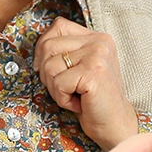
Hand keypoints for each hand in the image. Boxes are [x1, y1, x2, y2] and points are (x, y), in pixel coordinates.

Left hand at [34, 17, 136, 149]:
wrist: (114, 125)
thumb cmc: (93, 100)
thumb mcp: (79, 68)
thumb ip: (64, 52)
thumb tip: (36, 53)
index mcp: (96, 37)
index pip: (58, 26)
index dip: (44, 48)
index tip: (51, 70)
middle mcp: (99, 42)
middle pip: (48, 45)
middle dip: (48, 73)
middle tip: (66, 88)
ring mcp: (97, 55)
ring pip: (49, 66)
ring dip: (56, 89)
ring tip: (75, 96)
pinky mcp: (93, 73)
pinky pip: (58, 83)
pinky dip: (63, 99)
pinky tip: (80, 103)